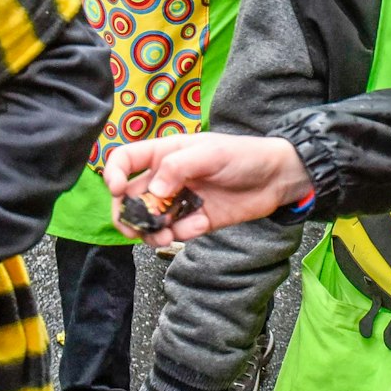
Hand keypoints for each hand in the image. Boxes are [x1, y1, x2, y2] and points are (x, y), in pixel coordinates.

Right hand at [104, 134, 310, 246]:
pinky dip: (180, 234)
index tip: (117, 189)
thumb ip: (178, 168)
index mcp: (165, 154)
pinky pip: (177, 231)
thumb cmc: (244, 155)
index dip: (113, 174)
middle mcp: (167, 178)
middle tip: (135, 228)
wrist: (277, 178)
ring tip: (162, 237)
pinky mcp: (196, 220)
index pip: (125, 160)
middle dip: (127, 214)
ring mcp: (180, 200)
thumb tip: (154, 192)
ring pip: (150, 220)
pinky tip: (197, 227)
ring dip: (149, 232)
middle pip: (130, 197)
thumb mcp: (210, 153)